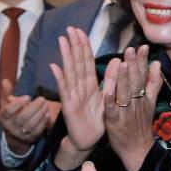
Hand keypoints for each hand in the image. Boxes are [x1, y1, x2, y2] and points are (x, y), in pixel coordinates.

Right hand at [0, 79, 53, 153]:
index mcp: (3, 117)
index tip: (28, 96)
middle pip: (21, 118)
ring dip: (40, 114)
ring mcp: (20, 134)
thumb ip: (7, 92)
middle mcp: (10, 127)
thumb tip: (5, 81)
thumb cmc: (12, 115)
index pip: (8, 111)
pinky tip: (47, 114)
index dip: (17, 104)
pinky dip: (43, 122)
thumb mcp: (7, 104)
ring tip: (46, 105)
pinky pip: (37, 131)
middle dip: (33, 108)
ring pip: (30, 125)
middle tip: (42, 99)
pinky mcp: (30, 138)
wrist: (15, 135)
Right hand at [49, 27, 105, 166]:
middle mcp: (79, 87)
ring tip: (62, 41)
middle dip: (74, 45)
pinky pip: (65, 91)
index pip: (86, 61)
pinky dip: (60, 79)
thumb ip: (110, 81)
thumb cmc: (96, 121)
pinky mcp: (69, 107)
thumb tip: (115, 61)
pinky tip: (54, 67)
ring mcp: (73, 96)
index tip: (80, 31)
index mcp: (89, 85)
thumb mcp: (107, 99)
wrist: (87, 141)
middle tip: (70, 29)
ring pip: (70, 72)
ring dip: (66, 56)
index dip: (83, 46)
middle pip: (77, 63)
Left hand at [102, 45, 163, 170]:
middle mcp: (136, 102)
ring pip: (125, 93)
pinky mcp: (115, 122)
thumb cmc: (140, 125)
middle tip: (131, 49)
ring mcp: (126, 112)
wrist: (137, 150)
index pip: (143, 76)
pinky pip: (112, 110)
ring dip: (124, 79)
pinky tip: (108, 91)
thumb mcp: (150, 103)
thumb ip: (153, 84)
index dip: (142, 61)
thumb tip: (157, 64)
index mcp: (143, 97)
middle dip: (134, 65)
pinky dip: (111, 101)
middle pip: (135, 82)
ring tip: (123, 64)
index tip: (142, 46)